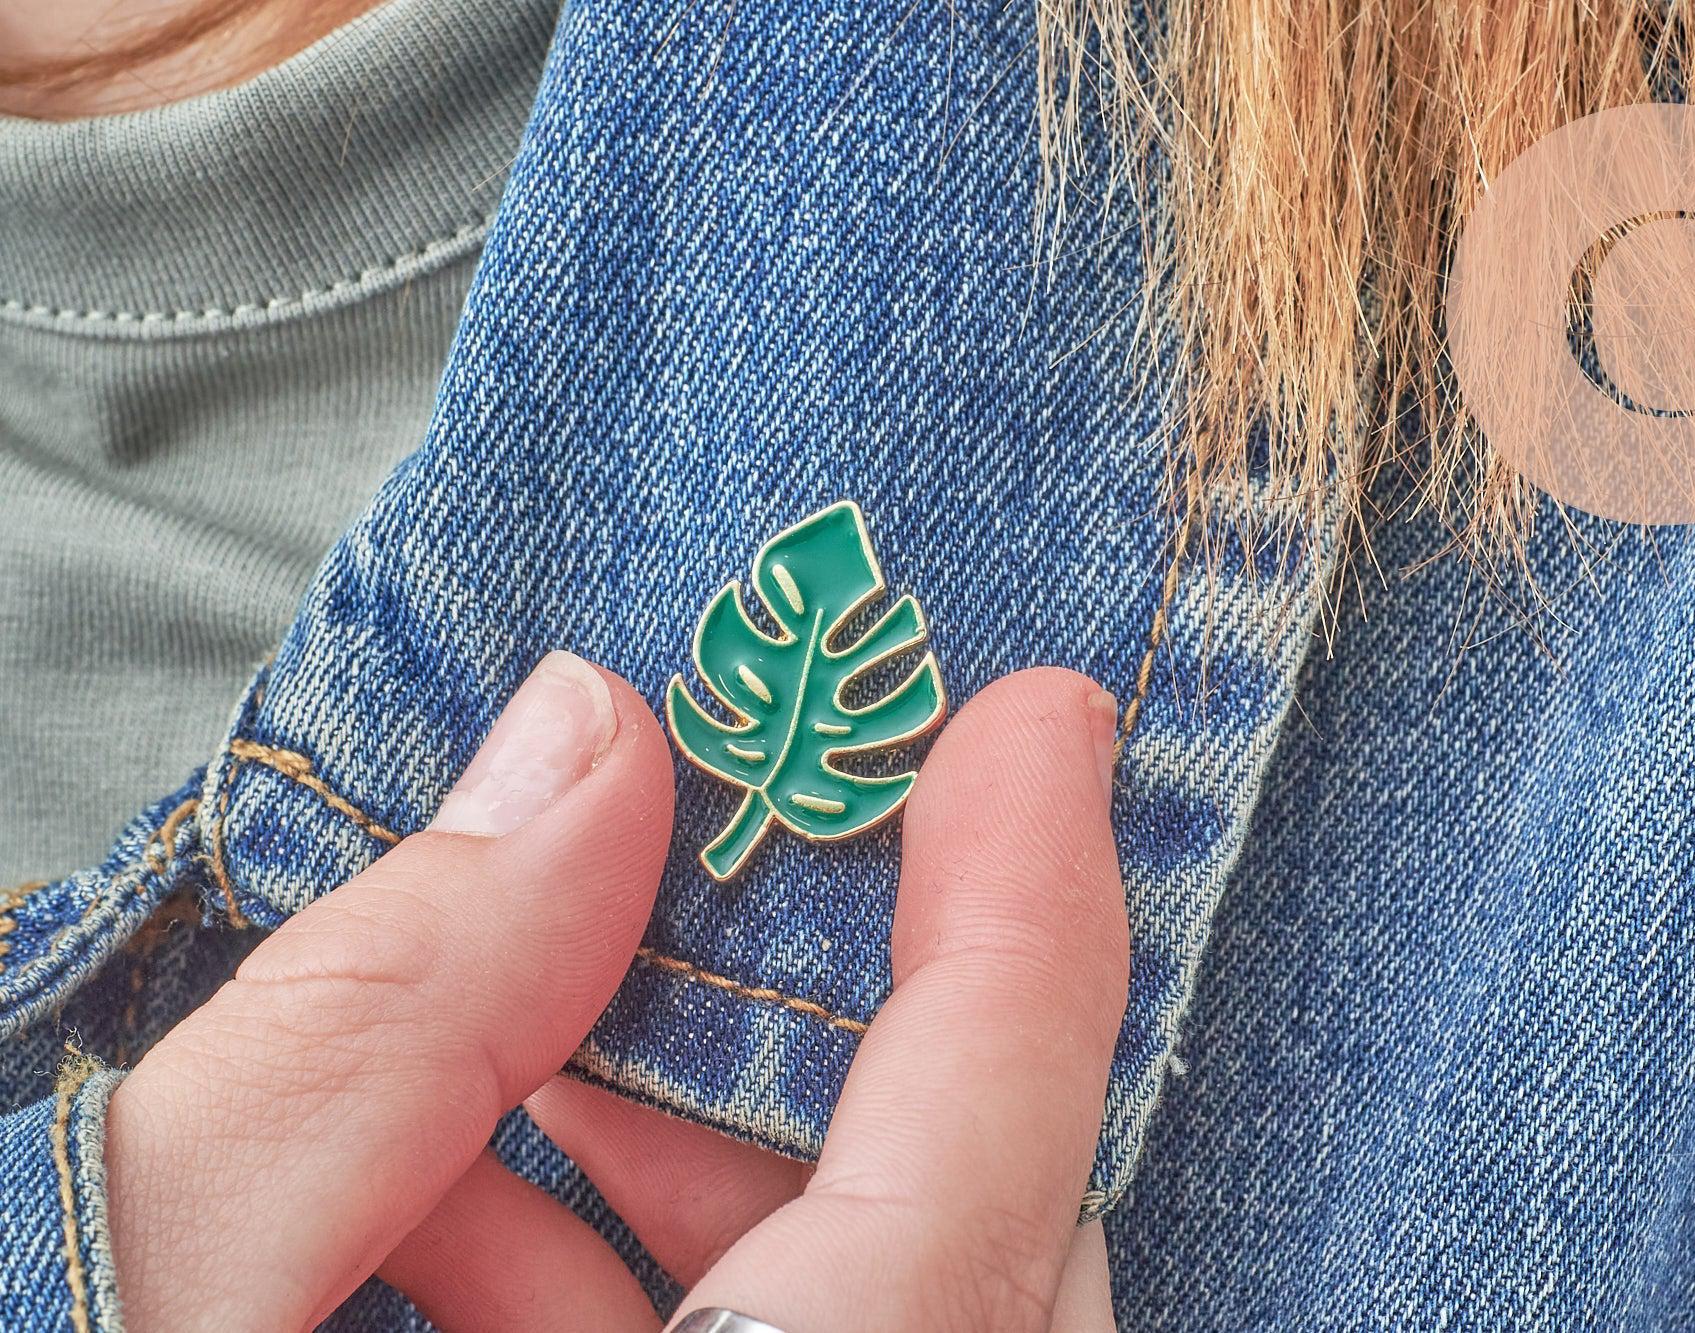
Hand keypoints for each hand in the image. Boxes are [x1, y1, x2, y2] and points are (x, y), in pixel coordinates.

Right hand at [104, 653, 1128, 1330]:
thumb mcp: (118, 1299)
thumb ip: (374, 1028)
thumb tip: (589, 751)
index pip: (971, 1222)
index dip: (1028, 943)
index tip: (1035, 726)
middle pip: (960, 1285)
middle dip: (848, 1061)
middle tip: (695, 901)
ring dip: (708, 1186)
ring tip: (494, 1075)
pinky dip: (632, 1297)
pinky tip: (444, 1228)